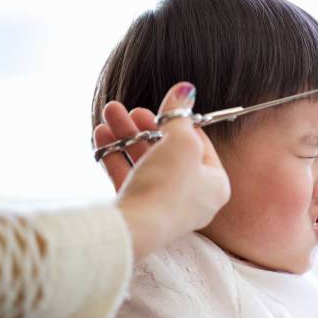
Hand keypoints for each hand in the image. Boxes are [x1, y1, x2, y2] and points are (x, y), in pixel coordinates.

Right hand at [93, 82, 230, 258]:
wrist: (136, 229)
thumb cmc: (170, 185)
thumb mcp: (181, 141)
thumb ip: (181, 115)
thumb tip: (186, 89)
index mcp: (216, 185)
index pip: (201, 145)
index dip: (182, 122)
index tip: (165, 107)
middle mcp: (194, 199)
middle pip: (169, 152)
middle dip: (145, 125)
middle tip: (130, 108)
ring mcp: (165, 207)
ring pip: (146, 163)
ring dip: (126, 135)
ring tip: (110, 113)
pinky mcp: (140, 213)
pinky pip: (129, 178)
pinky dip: (115, 156)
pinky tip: (101, 135)